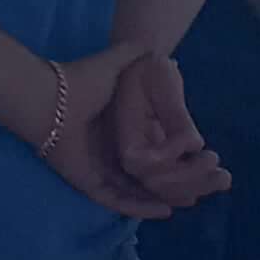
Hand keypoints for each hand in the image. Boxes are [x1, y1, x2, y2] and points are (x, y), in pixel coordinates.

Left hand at [44, 44, 224, 218]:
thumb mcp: (115, 64)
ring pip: (139, 192)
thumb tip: (160, 50)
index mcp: (120, 130)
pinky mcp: (87, 181)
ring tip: (195, 200)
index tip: (209, 160)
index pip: (156, 151)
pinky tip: (164, 209)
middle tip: (211, 185)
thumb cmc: (79, 81)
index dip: (181, 158)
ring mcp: (100, 168)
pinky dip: (139, 207)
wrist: (47, 98)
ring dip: (166, 196)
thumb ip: (134, 54)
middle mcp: (112, 152)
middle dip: (182, 182)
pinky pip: (117, 201)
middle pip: (153, 176)